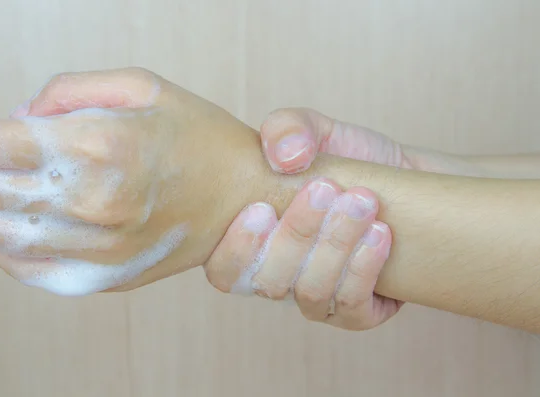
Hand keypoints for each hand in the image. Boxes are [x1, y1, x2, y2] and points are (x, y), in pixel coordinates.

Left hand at [0, 67, 260, 295]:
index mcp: (108, 148)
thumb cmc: (201, 138)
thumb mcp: (143, 86)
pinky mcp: (108, 275)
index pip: (2, 144)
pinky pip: (35, 271)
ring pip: (4, 237)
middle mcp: (100, 205)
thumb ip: (71, 92)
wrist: (246, 196)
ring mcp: (103, 249)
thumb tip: (19, 117)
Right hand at [204, 108, 408, 329]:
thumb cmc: (342, 158)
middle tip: (328, 189)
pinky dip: (362, 269)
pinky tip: (379, 234)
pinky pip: (350, 307)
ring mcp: (313, 298)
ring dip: (335, 247)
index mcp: (250, 242)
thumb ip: (287, 129)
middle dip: (298, 235)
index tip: (263, 209)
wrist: (397, 177)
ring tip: (362, 203)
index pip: (223, 269)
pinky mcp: (354, 312)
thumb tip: (283, 156)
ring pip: (310, 293)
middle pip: (268, 280)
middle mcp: (275, 276)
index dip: (236, 249)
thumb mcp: (312, 130)